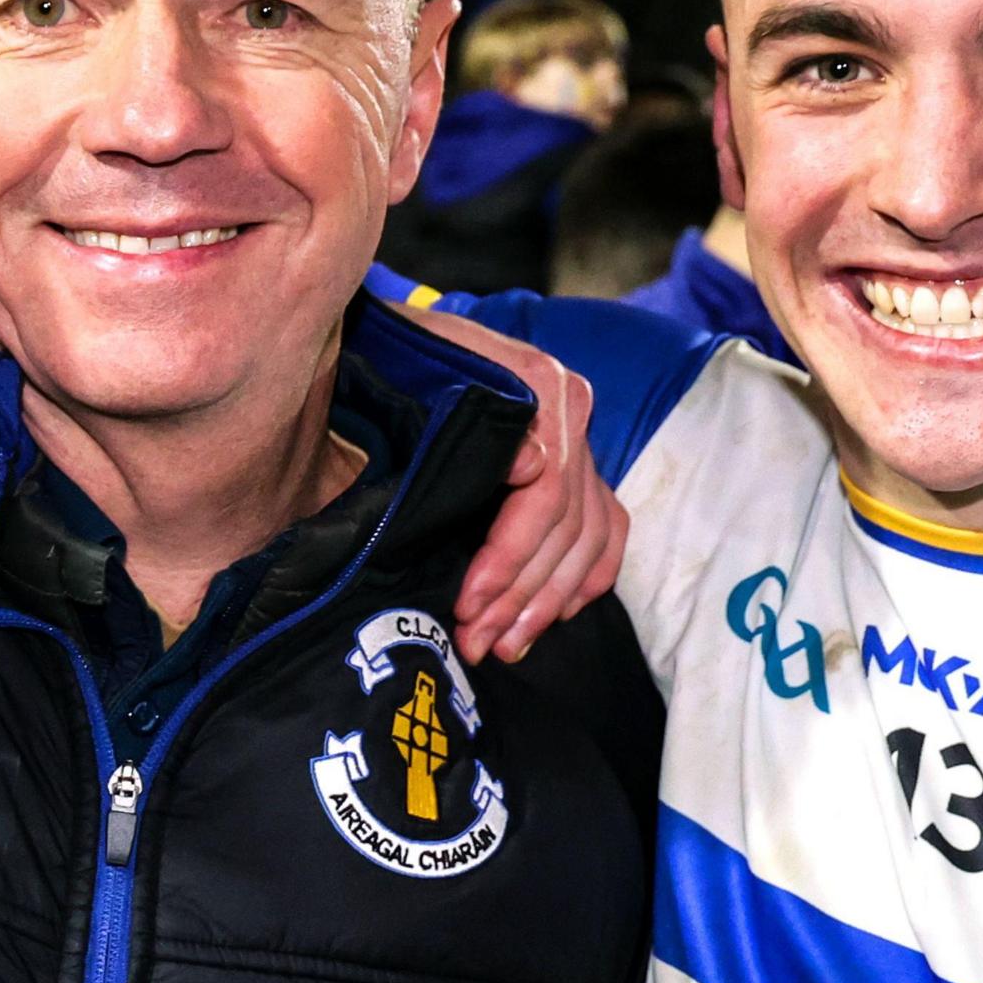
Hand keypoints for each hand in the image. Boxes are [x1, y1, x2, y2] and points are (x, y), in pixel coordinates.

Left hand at [392, 299, 623, 662]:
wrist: (381, 336)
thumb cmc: (376, 364)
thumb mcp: (392, 389)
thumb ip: (445, 427)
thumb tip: (529, 468)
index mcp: (533, 384)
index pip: (545, 493)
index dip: (509, 559)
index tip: (467, 605)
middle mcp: (568, 406)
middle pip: (566, 525)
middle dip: (521, 596)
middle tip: (476, 644)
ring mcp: (577, 435)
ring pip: (589, 537)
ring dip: (548, 602)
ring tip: (502, 647)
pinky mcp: (576, 460)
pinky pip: (606, 529)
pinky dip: (585, 578)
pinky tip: (551, 617)